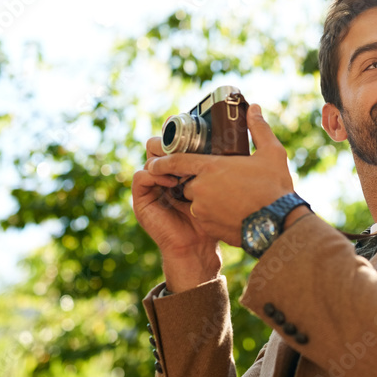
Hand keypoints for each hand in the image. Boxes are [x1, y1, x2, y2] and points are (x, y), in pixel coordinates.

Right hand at [131, 136, 221, 291]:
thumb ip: (215, 167)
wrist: (199, 247)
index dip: (178, 133)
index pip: (171, 142)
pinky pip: (140, 177)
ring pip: (149, 159)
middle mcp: (162, 175)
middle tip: (186, 147)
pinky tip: (172, 182)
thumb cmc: (212, 218)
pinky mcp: (141, 200)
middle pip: (156, 145)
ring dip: (165, 160)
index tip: (193, 130)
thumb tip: (235, 142)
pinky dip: (154, 175)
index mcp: (178, 169)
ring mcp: (151, 187)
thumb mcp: (215, 187)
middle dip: (169, 143)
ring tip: (183, 168)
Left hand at [147, 104, 294, 246]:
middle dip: (200, 182)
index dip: (163, 161)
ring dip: (207, 199)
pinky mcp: (208, 226)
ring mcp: (202, 210)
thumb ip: (258, 129)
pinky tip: (232, 213)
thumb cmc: (274, 188)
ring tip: (231, 198)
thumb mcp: (271, 153)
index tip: (155, 162)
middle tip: (221, 182)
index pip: (176, 161)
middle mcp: (200, 188)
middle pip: (189, 182)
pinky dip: (213, 215)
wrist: (278, 226)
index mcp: (210, 167)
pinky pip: (204, 218)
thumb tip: (253, 108)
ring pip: (196, 201)